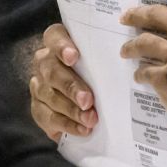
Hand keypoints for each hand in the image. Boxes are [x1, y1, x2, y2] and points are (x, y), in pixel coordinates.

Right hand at [30, 24, 97, 141]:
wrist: (88, 100)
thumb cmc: (99, 72)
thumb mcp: (103, 61)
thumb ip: (105, 59)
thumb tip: (128, 66)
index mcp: (58, 42)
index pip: (54, 37)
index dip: (62, 47)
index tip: (73, 57)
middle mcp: (44, 62)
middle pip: (51, 71)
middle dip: (70, 86)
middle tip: (87, 100)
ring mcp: (39, 85)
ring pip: (50, 96)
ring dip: (71, 110)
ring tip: (90, 119)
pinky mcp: (38, 108)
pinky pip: (48, 117)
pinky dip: (67, 125)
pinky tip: (83, 129)